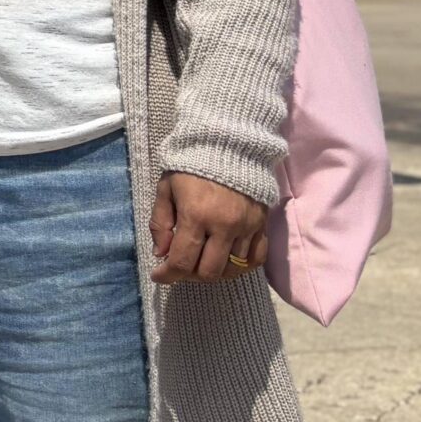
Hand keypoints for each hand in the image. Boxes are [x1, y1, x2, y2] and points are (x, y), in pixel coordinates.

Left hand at [149, 171, 268, 284]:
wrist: (228, 145)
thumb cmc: (190, 167)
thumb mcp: (166, 189)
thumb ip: (160, 223)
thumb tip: (160, 254)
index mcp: (196, 215)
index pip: (182, 261)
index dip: (168, 275)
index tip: (158, 276)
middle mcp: (224, 226)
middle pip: (209, 272)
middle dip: (189, 276)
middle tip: (180, 268)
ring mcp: (247, 227)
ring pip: (233, 269)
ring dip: (214, 272)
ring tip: (201, 262)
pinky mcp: (262, 225)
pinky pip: (256, 259)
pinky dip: (241, 267)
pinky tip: (227, 262)